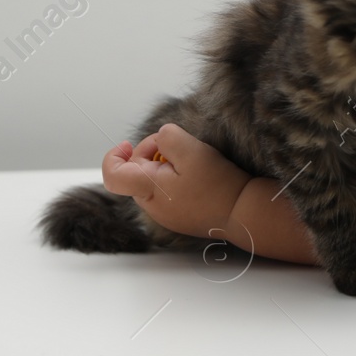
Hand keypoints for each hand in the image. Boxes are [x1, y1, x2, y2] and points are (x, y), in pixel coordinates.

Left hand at [101, 124, 250, 238]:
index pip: (112, 175)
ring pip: (153, 181)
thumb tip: (159, 140)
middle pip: (136, 172)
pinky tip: (196, 178)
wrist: (243, 213)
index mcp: (148, 189)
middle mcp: (152, 206)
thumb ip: (167, 138)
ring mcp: (166, 215)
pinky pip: (168, 192)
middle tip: (179, 148)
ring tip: (192, 164)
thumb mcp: (191, 150)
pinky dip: (176, 179)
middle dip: (152, 152)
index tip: (128, 143)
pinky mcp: (179, 217)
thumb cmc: (218, 184)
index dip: (114, 155)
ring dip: (166, 166)